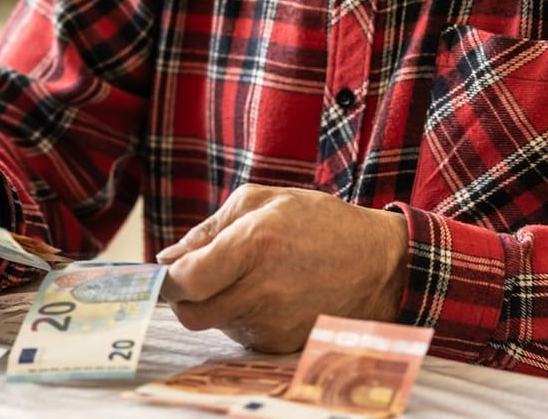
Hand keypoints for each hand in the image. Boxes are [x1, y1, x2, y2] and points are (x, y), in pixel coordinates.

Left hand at [158, 184, 408, 353]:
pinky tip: (268, 295)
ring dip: (216, 304)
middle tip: (196, 277)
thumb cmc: (320, 224)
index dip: (168, 281)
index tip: (168, 272)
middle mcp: (262, 291)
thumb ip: (209, 229)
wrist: (379, 266)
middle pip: (191, 314)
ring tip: (248, 277)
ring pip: (215, 325)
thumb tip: (167, 258)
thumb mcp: (263, 202)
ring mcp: (274, 323)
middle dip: (184, 298)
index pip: (186, 281)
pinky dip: (242, 316)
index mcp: (254, 246)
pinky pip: (242, 335)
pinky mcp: (283, 344)